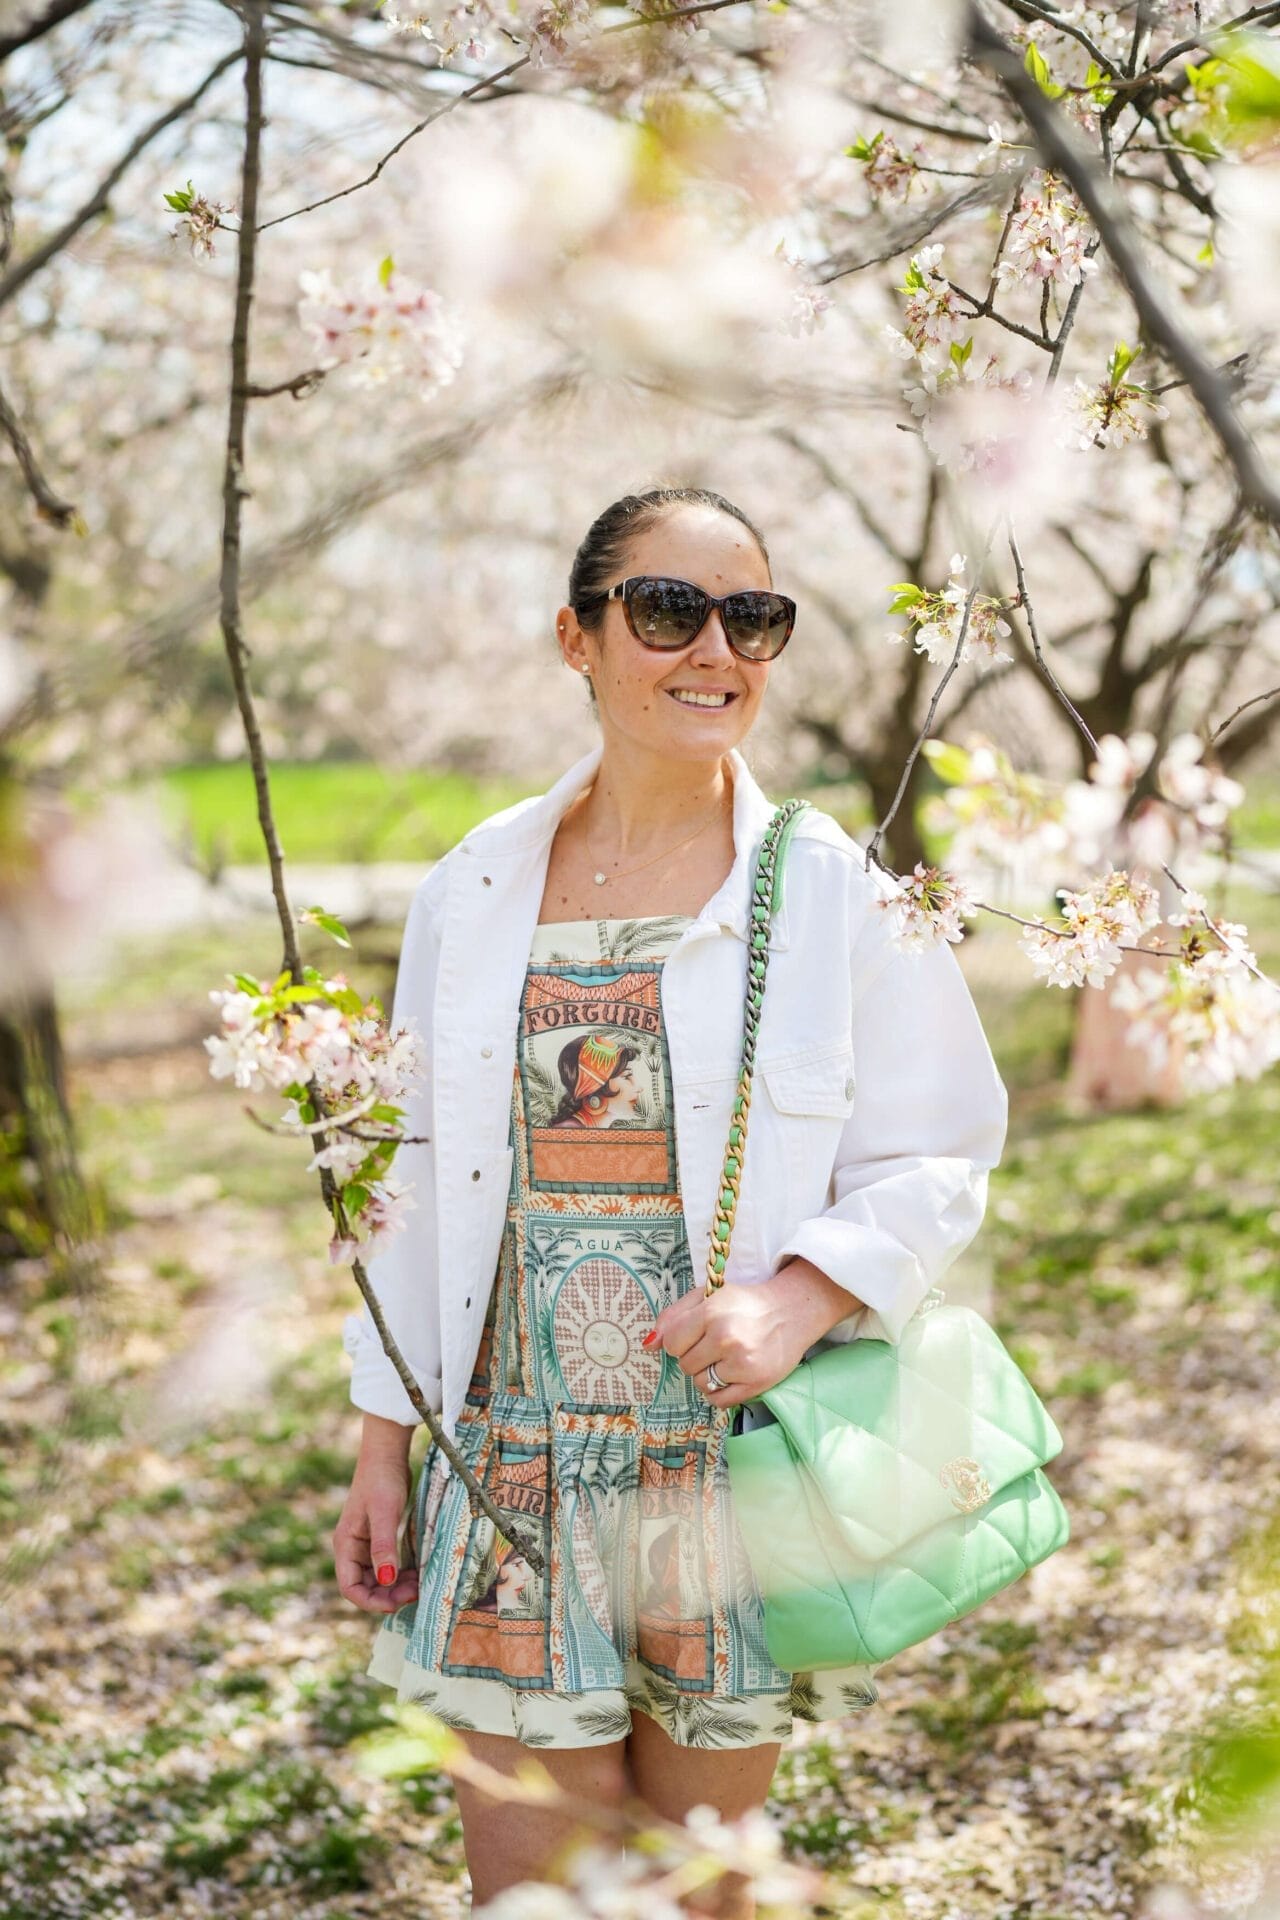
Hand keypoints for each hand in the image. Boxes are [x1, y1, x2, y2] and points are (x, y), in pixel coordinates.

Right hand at [333, 1427, 419, 1615]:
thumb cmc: (381, 1480)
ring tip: (419, 1584)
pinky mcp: (380, 1539)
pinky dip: (401, 1574)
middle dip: (387, 1595)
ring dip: (396, 1587)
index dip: (370, 1602)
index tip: (395, 1603)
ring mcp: (366, 1545)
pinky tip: (417, 1573)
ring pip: (378, 1578)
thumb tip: (387, 1580)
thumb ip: (383, 1546)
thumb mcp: (384, 1513)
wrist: (387, 1454)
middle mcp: (353, 1549)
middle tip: (415, 1593)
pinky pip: (388, 1566)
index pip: (350, 1588)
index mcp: (346, 1546)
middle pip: (365, 1586)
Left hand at [647, 1261, 854, 1407]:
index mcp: (712, 1312)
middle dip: (695, 1357)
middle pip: (685, 1366)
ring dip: (708, 1374)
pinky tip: (731, 1374)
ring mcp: (743, 1364)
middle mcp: (727, 1338)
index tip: (694, 1335)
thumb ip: (674, 1316)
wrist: (791, 1312)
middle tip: (714, 1344)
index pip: (672, 1343)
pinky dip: (719, 1391)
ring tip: (726, 1358)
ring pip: (701, 1384)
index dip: (679, 1341)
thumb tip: (648, 1345)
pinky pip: (718, 1401)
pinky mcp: (757, 1384)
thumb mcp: (708, 1296)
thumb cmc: (745, 1304)